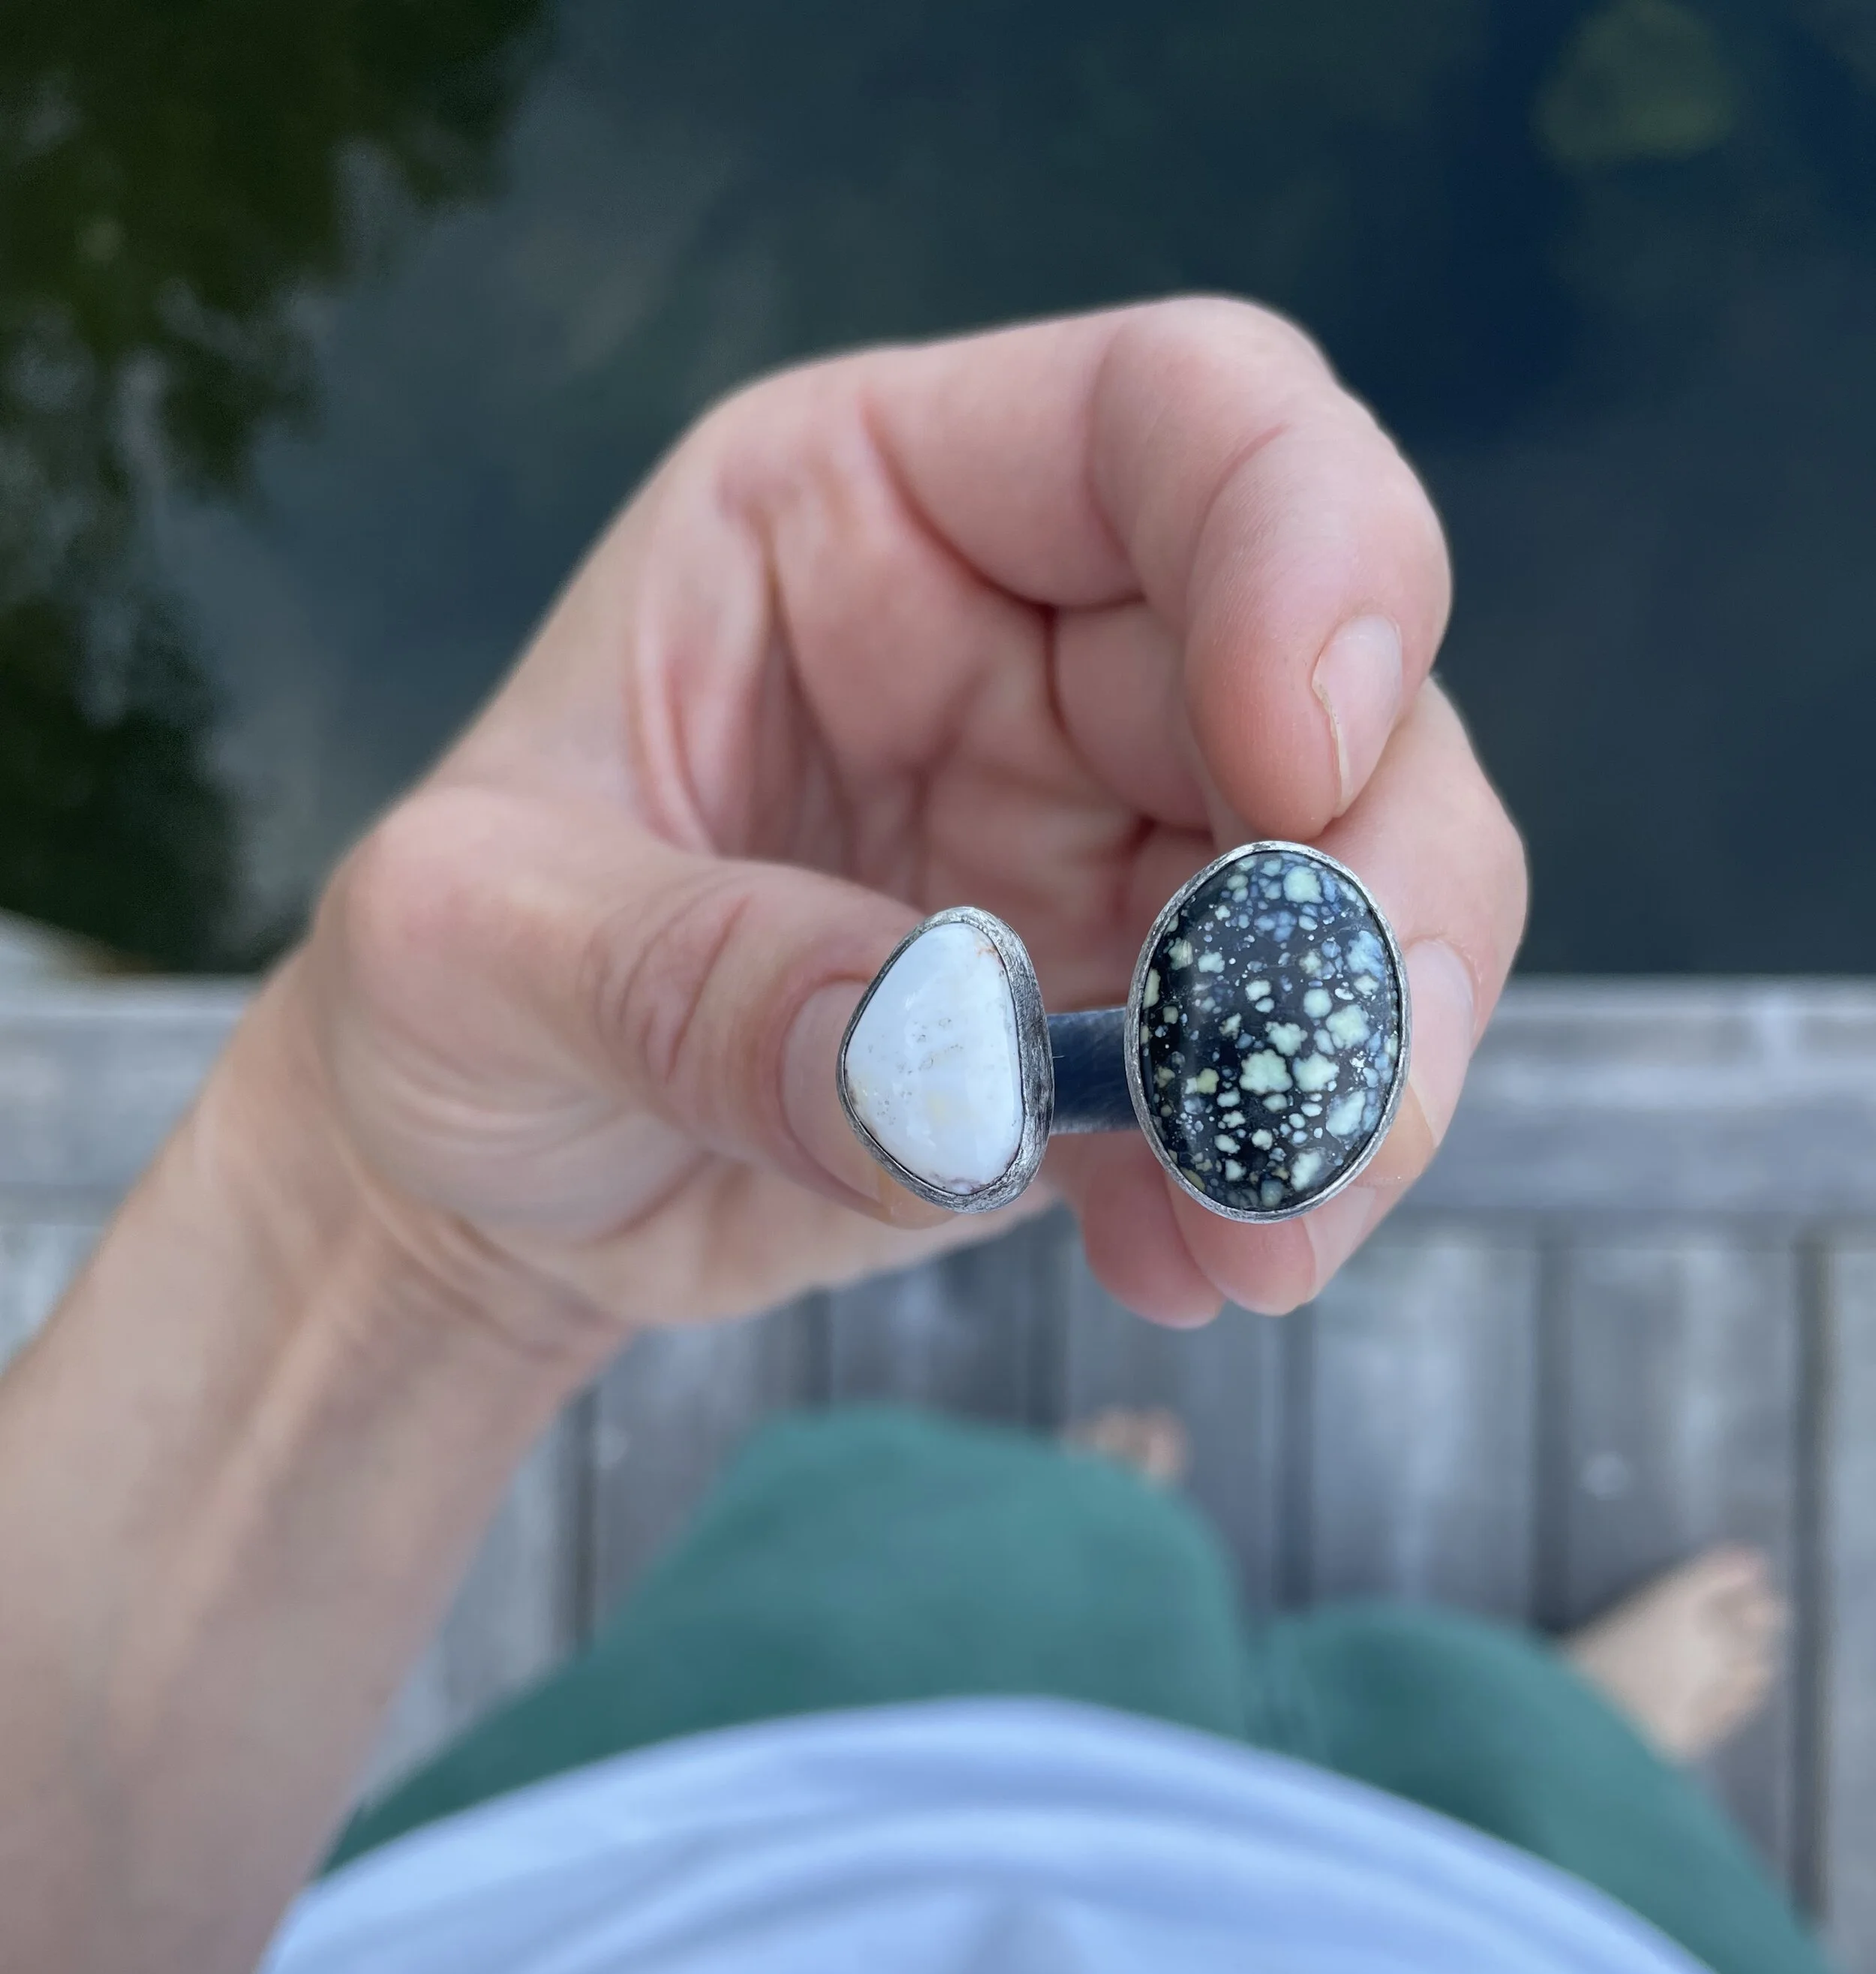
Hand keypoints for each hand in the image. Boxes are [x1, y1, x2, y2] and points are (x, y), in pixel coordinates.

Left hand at [297, 299, 1524, 1335]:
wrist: (488, 1192)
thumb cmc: (452, 997)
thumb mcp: (468, 947)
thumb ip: (689, 976)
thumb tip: (957, 1065)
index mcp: (871, 510)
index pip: (1175, 422)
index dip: (1303, 546)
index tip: (1295, 765)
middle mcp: (1038, 646)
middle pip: (1351, 672)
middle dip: (1379, 884)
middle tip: (1337, 1095)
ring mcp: (1108, 837)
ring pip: (1370, 885)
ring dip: (1364, 1067)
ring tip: (1267, 1236)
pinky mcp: (1138, 1018)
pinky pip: (1288, 1074)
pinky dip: (1275, 1181)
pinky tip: (1183, 1272)